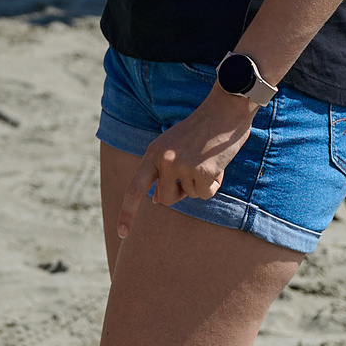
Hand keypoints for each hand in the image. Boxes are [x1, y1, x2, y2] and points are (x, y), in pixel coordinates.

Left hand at [117, 91, 257, 237]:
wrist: (224, 111)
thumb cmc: (201, 131)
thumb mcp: (173, 148)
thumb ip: (162, 172)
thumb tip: (156, 201)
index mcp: (152, 153)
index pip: (135, 187)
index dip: (127, 212)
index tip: (121, 233)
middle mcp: (162, 160)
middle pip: (166, 200)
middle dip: (180, 194)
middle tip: (194, 172)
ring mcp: (180, 165)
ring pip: (190, 196)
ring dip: (201, 185)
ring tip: (206, 161)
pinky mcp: (201, 170)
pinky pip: (206, 194)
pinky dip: (214, 185)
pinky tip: (217, 165)